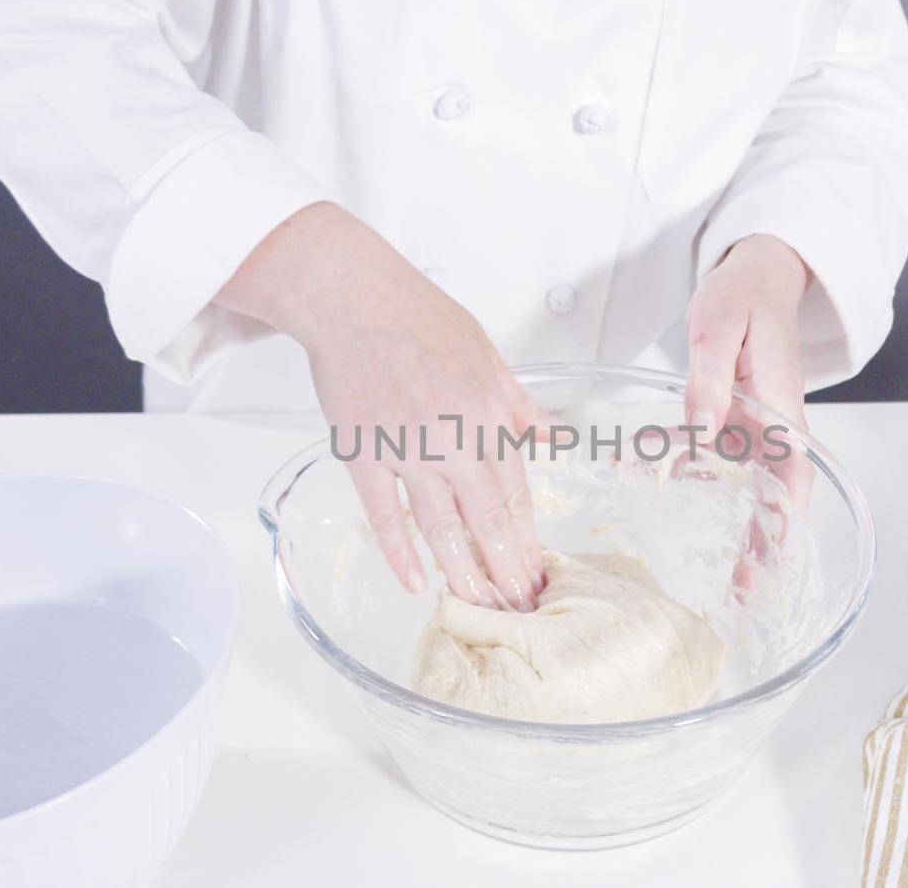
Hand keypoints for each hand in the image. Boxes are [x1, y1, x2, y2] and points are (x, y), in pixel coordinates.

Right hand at [217, 202, 544, 610]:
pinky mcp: (363, 451)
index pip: (516, 490)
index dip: (527, 537)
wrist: (354, 298)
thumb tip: (553, 436)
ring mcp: (407, 447)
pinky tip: (415, 580)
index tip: (536, 571)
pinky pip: (384, 511)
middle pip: (487, 517)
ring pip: (441, 524)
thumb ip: (519, 404)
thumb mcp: (488, 355)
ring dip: (462, 571)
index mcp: (490, 412)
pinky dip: (399, 548)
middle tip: (518, 608)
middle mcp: (454, 435)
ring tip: (477, 606)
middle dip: (506, 568)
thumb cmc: (419, 317)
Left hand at [684, 234, 813, 597]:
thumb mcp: (715, 329)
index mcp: (781, 407)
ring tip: (723, 580)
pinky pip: (724, 463)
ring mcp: (761, 427)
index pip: (793, 478)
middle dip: (767, 549)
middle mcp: (778, 425)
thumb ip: (708, 381)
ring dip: (742, 532)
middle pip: (780, 498)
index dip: (784, 525)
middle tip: (745, 596)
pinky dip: (700, 483)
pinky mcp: (740, 422)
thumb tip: (704, 431)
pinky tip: (658, 488)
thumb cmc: (741, 297)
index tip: (770, 566)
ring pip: (754, 489)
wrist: (757, 275)